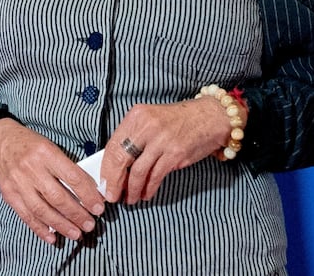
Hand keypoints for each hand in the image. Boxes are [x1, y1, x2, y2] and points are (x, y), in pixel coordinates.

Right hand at [0, 118, 103, 244]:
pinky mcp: (9, 194)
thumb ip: (66, 167)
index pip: (72, 177)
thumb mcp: (50, 147)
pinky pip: (26, 215)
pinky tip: (52, 237)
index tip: (98, 208)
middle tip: (89, 224)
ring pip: (42, 210)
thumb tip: (88, 191)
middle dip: (76, 214)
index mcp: (46, 153)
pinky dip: (40, 228)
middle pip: (58, 197)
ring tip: (76, 233)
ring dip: (61, 225)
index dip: (88, 195)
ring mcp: (18, 183)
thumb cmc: (29, 144)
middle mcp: (30, 168)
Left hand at [102, 98, 237, 204]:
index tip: (103, 183)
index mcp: (136, 116)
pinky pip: (156, 176)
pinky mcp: (176, 153)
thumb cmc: (178, 121)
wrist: (210, 117)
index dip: (106, 168)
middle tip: (112, 196)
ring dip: (132, 189)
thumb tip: (116, 165)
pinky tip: (146, 194)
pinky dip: (149, 188)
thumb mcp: (151, 120)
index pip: (113, 145)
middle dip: (114, 182)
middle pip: (122, 159)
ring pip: (139, 171)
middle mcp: (147, 126)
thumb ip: (133, 137)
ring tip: (130, 198)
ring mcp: (162, 140)